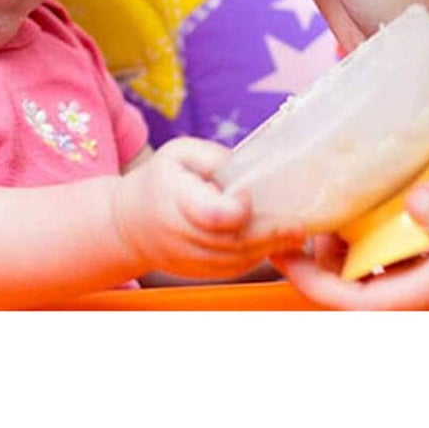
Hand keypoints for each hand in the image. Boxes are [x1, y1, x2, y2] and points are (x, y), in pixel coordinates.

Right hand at [114, 137, 304, 279]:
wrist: (129, 225)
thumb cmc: (160, 181)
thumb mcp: (180, 153)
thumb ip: (215, 157)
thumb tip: (253, 169)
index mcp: (175, 199)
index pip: (212, 215)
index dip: (236, 209)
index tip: (246, 195)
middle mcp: (182, 236)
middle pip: (233, 242)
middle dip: (270, 234)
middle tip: (299, 226)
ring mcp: (191, 260)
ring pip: (238, 260)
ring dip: (269, 248)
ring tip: (294, 232)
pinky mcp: (201, 273)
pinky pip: (236, 269)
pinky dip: (257, 257)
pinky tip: (274, 242)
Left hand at [272, 181, 428, 309]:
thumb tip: (419, 204)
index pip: (358, 302)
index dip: (312, 284)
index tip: (281, 254)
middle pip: (358, 288)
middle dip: (321, 262)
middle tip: (297, 220)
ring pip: (374, 270)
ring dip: (345, 245)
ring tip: (323, 208)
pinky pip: (394, 253)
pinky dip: (372, 231)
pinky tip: (364, 200)